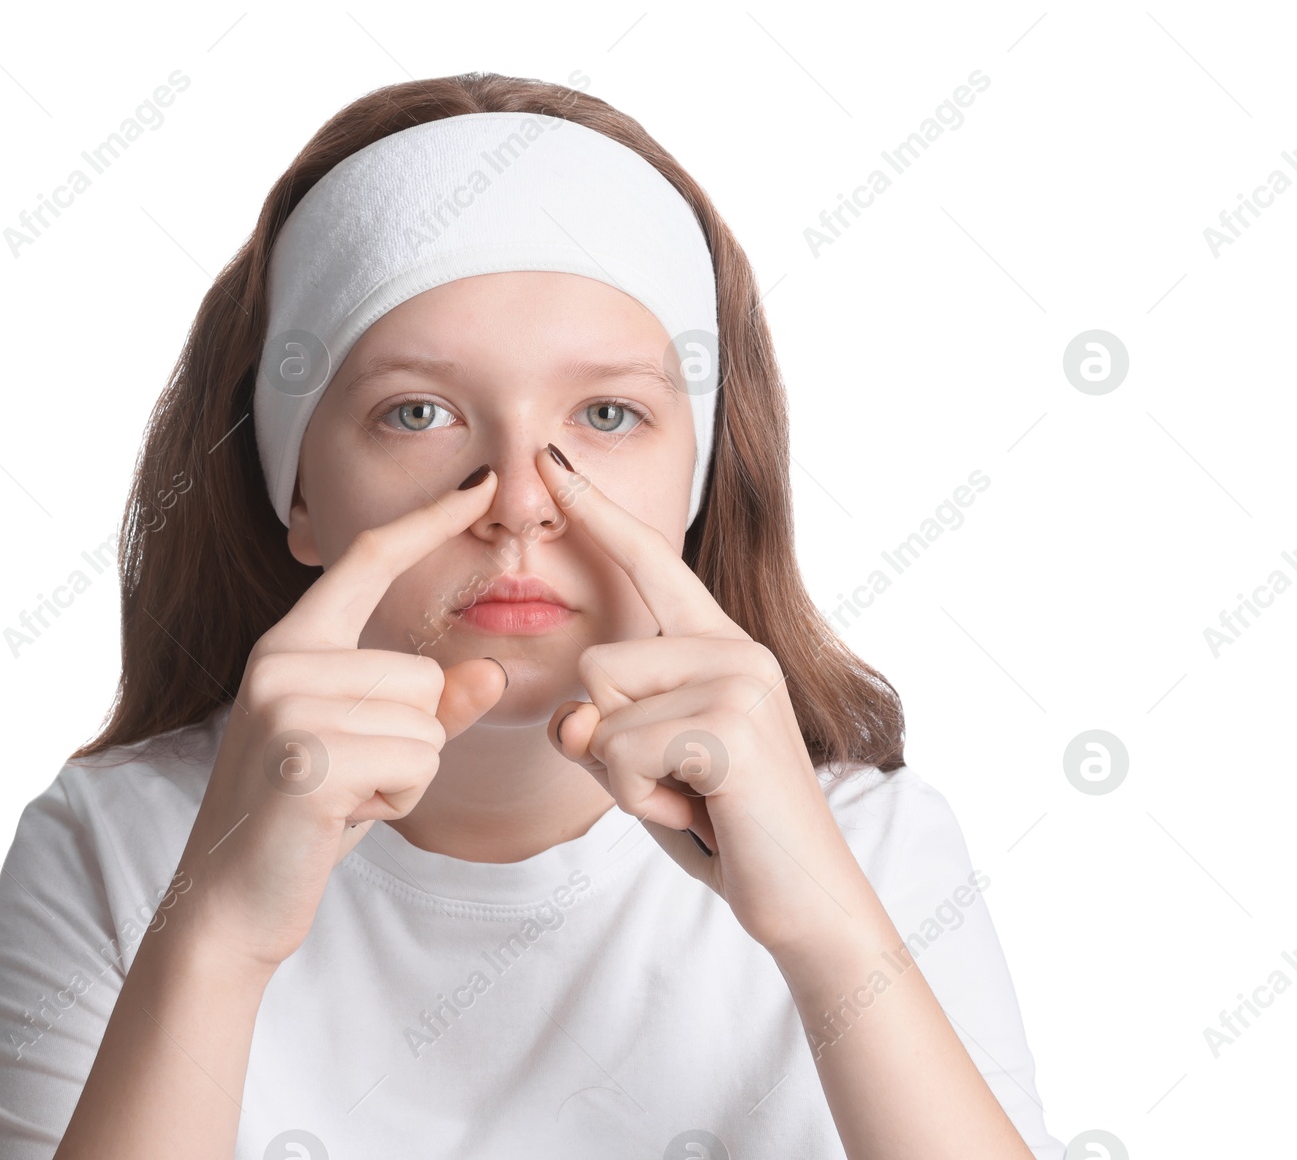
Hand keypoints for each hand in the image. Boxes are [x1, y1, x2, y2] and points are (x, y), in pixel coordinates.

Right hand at [173, 471, 509, 970]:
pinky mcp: (307, 757)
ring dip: (406, 774)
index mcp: (291, 645)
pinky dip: (399, 799)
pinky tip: (344, 817)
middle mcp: (281, 662)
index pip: (367, 563)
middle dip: (413, 739)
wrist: (230, 901)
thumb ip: (429, 707)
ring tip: (345, 797)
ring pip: (425, 720)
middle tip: (351, 778)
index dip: (427, 520)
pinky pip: (416, 761)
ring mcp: (286, 706)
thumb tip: (491, 671)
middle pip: (422, 673)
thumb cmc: (304, 820)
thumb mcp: (369, 750)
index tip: (480, 484)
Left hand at [537, 446, 865, 953]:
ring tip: (690, 797)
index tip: (550, 458)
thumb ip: (599, 728)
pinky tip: (700, 813)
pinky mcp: (730, 726)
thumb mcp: (644, 764)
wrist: (804, 896)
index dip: (598, 512)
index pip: (650, 563)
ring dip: (623, 778)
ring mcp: (738, 679)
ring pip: (600, 712)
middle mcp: (733, 646)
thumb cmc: (721, 823)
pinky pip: (618, 755)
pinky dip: (639, 801)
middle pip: (595, 665)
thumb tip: (574, 720)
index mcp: (718, 643)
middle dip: (609, 744)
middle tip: (677, 782)